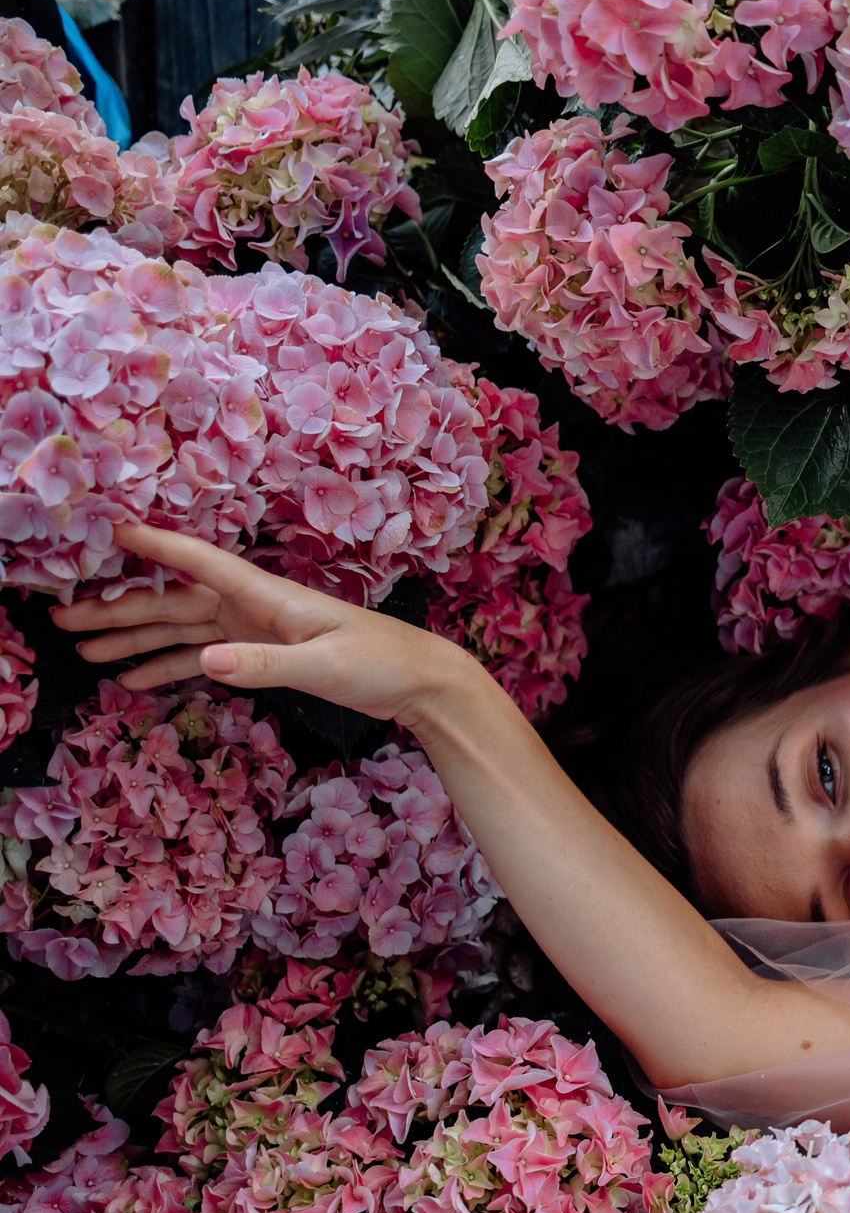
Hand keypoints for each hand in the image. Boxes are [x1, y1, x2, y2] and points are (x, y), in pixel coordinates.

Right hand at [50, 524, 465, 720]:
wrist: (423, 683)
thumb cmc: (382, 665)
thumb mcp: (324, 666)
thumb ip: (266, 664)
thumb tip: (206, 660)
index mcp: (268, 595)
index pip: (199, 562)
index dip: (155, 547)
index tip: (109, 529)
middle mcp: (255, 605)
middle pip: (174, 601)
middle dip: (119, 608)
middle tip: (63, 619)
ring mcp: (257, 628)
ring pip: (182, 629)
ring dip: (135, 639)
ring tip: (84, 651)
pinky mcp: (265, 653)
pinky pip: (205, 655)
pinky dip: (170, 666)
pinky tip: (134, 680)